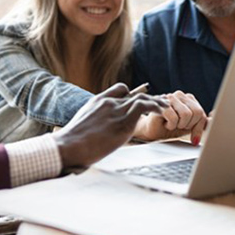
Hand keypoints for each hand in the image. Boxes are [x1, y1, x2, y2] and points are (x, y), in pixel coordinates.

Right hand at [53, 83, 170, 169]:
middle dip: (148, 98)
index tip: (140, 99)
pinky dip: (155, 107)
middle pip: (134, 94)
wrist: (68, 145)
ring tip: (165, 106)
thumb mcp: (82, 126)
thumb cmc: (72, 143)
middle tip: (159, 102)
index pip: (120, 89)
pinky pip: (143, 107)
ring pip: (142, 99)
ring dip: (156, 102)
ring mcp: (116, 111)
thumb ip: (94, 124)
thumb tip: (95, 136)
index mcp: (98, 101)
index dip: (132, 94)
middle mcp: (109, 102)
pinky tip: (162, 111)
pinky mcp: (123, 122)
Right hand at [133, 91, 207, 144]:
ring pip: (186, 114)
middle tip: (179, 126)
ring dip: (179, 125)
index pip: (201, 113)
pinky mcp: (160, 104)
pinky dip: (171, 125)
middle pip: (196, 113)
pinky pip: (174, 117)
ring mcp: (170, 97)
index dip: (197, 127)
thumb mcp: (190, 127)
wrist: (153, 131)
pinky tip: (166, 123)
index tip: (191, 134)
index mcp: (189, 99)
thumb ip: (202, 123)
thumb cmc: (171, 127)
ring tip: (172, 124)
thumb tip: (213, 119)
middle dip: (188, 125)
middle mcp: (180, 95)